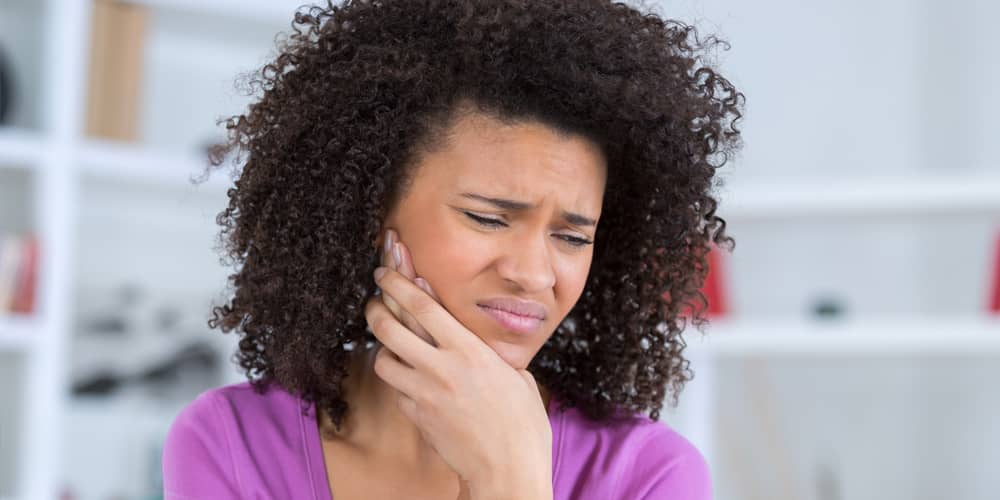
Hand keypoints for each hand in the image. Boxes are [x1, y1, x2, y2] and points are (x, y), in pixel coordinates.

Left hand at [368, 230, 552, 498]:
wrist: (508, 470)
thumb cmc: (522, 423)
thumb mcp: (514, 374)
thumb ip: (486, 350)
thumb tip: (466, 330)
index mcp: (469, 350)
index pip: (422, 305)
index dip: (398, 282)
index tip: (386, 269)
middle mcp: (441, 368)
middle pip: (389, 326)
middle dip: (376, 308)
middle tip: (375, 300)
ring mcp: (424, 394)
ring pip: (383, 359)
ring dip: (384, 348)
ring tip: (391, 344)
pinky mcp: (416, 416)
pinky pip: (396, 390)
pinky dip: (400, 381)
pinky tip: (412, 380)